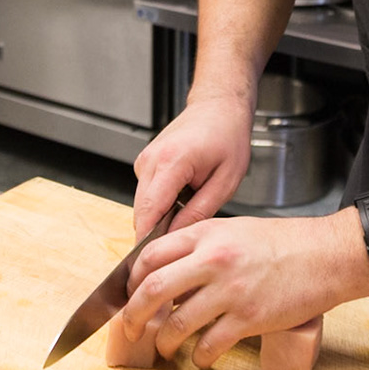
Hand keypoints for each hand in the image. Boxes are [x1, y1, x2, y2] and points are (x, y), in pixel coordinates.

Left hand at [122, 210, 368, 367]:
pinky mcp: (249, 318)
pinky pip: (210, 345)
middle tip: (130, 327)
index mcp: (207, 234)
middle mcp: (213, 259)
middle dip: (134, 314)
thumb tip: (170, 272)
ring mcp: (230, 290)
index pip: (150, 254)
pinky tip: (200, 358)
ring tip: (165, 347)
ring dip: (164, 341)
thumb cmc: (284, 243)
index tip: (130, 293)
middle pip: (153, 288)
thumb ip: (200, 247)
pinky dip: (199, 357)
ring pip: (178, 323)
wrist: (325, 255)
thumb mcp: (234, 230)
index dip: (132, 278)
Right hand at [133, 92, 253, 236]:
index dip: (148, 241)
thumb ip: (198, 212)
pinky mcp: (145, 163)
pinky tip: (180, 200)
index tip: (152, 263)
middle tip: (177, 249)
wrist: (218, 107)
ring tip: (185, 217)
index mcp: (172, 161)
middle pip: (141, 211)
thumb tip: (176, 238)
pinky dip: (159, 204)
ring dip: (158, 218)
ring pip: (142, 205)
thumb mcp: (225, 182)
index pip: (150, 211)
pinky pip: (146, 194)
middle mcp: (151, 159)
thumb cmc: (227, 137)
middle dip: (154, 233)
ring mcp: (145, 160)